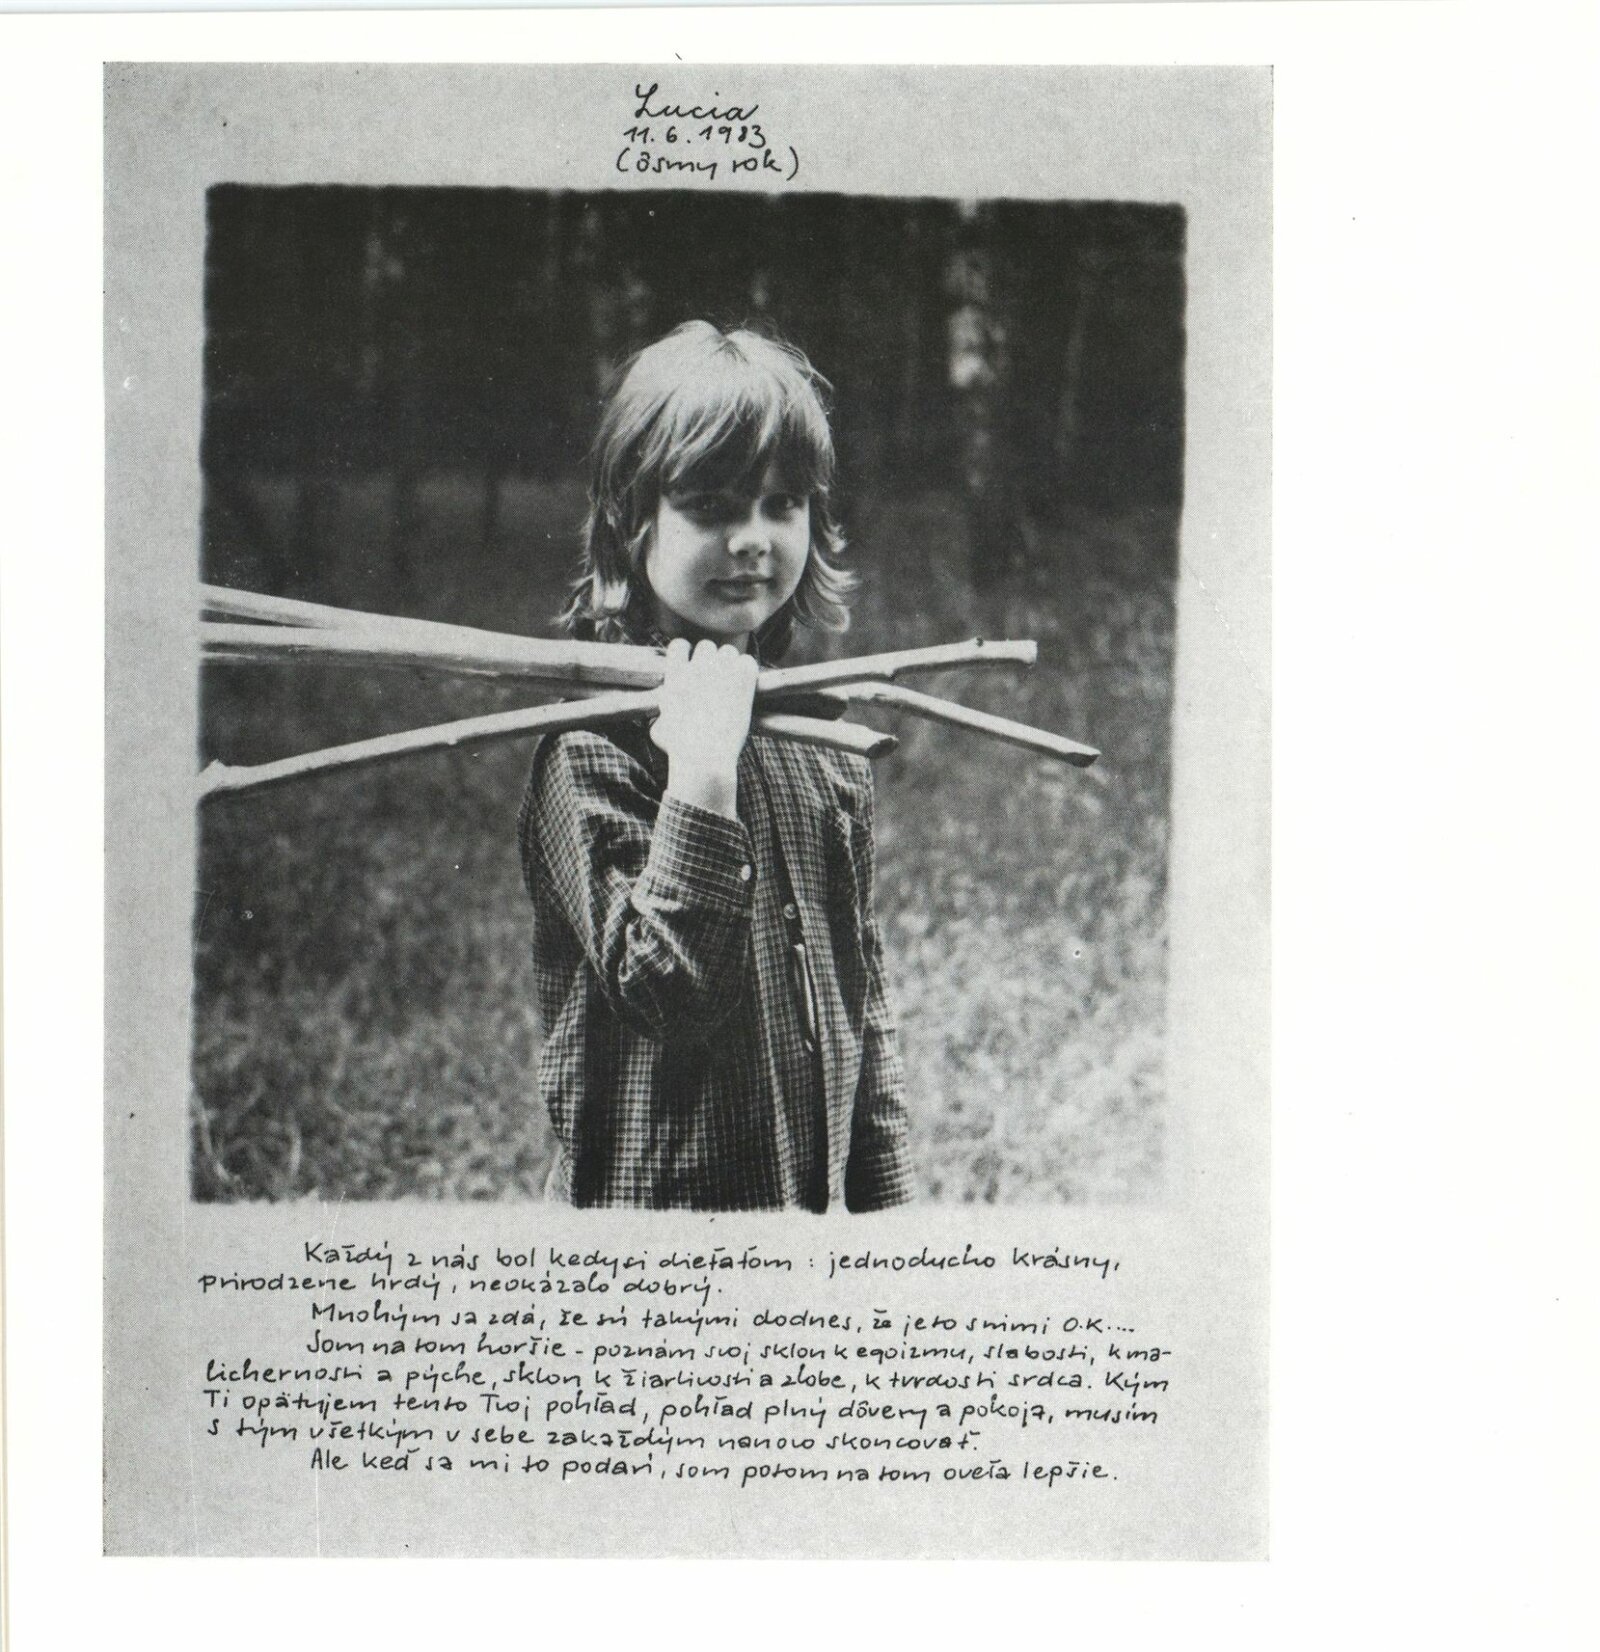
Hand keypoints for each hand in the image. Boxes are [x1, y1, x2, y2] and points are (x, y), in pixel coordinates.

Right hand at [651, 637, 757, 818]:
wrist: (704, 755)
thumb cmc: (679, 749)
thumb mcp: (660, 730)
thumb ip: (663, 715)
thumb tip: (664, 716)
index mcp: (675, 674)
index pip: (679, 645)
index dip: (687, 654)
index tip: (693, 666)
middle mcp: (697, 666)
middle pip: (706, 646)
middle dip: (711, 660)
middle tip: (716, 680)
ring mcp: (721, 669)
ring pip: (729, 651)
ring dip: (730, 664)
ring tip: (732, 684)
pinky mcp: (743, 677)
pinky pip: (748, 661)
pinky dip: (748, 671)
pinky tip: (746, 688)